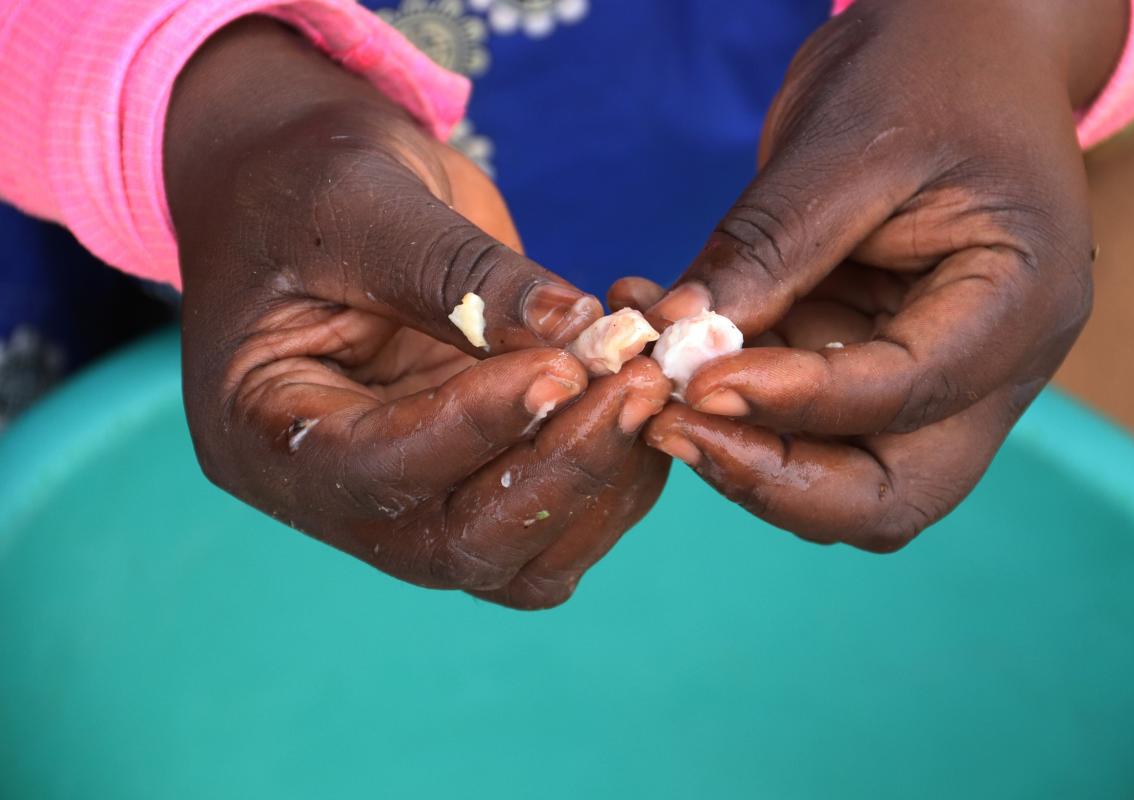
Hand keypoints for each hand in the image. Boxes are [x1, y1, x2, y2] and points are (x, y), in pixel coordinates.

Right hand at [166, 19, 670, 607]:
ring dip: (602, 482)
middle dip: (561, 470)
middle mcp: (338, 495)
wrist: (307, 189)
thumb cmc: (304, 183)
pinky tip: (636, 393)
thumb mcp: (361, 202)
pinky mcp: (475, 480)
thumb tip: (582, 332)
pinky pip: (556, 524)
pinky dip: (613, 475)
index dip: (476, 428)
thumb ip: (458, 273)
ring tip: (647, 381)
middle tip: (637, 384)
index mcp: (265, 435)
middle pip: (460, 544)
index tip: (561, 366)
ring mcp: (412, 500)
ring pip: (521, 559)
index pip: (376, 472)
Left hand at [620, 0, 1126, 550]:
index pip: (905, 393)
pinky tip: (664, 343)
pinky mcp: (873, 364)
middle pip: (888, 493)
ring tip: (651, 383)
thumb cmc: (926, 68)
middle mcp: (989, 366)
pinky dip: (731, 405)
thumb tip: (677, 345)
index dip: (793, 402)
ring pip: (840, 479)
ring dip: (741, 451)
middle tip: (671, 426)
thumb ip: (770, 249)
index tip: (694, 381)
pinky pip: (801, 422)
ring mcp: (934, 376)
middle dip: (773, 479)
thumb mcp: (846, 143)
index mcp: (1021, 302)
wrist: (958, 42)